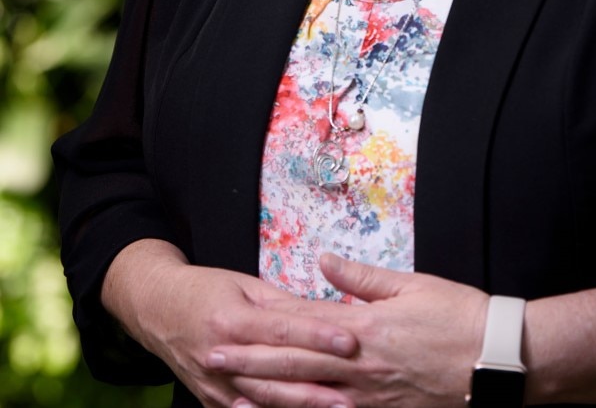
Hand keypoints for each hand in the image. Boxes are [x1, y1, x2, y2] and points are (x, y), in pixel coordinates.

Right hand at [103, 243, 357, 407]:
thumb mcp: (244, 285)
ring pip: (264, 400)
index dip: (318, 337)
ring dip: (302, 407)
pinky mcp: (211, 402)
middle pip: (277, 373)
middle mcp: (223, 356)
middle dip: (317, 383)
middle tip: (354, 389)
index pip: (284, 331)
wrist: (156, 309)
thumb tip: (323, 313)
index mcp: (232, 320)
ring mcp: (215, 385)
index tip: (350, 341)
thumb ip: (282, 304)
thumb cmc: (204, 290)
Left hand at [221, 254, 487, 407]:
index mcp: (364, 328)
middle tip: (211, 359)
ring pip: (306, 399)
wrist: (498, 363)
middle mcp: (359, 368)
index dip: (261, 328)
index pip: (300, 327)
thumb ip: (362, 277)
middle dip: (248, 362)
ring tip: (230, 395)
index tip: (227, 326)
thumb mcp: (412, 285)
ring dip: (266, 396)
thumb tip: (324, 260)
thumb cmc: (459, 319)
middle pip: (293, 365)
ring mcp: (370, 400)